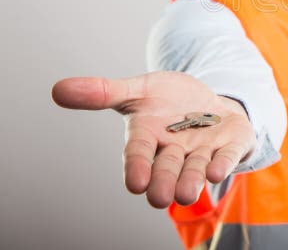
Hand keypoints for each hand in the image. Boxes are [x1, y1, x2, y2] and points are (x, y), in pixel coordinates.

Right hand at [51, 71, 254, 207]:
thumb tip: (58, 89)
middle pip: (167, 169)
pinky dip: (223, 164)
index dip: (137, 167)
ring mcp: (204, 150)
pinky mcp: (230, 145)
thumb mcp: (138, 90)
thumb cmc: (167, 101)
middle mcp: (175, 151)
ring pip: (196, 169)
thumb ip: (103, 92)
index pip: (139, 154)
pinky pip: (228, 156)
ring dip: (192, 180)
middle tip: (159, 198)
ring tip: (187, 194)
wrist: (208, 101)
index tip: (135, 183)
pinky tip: (217, 172)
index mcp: (149, 138)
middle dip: (164, 182)